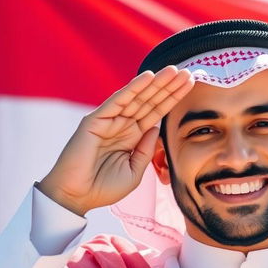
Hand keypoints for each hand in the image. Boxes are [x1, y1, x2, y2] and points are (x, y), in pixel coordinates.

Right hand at [37, 65, 193, 215]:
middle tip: (189, 72)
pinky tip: (149, 76)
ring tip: (174, 70)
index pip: (157, 113)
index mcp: (132, 136)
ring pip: (137, 97)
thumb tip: (156, 127)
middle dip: (169, 87)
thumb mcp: (134, 172)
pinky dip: (133, 88)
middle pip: (150, 101)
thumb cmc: (103, 188)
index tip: (190, 86)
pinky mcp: (96, 120)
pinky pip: (118, 100)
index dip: (172, 99)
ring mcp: (109, 120)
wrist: (77, 197)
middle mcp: (122, 125)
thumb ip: (146, 150)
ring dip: (156, 83)